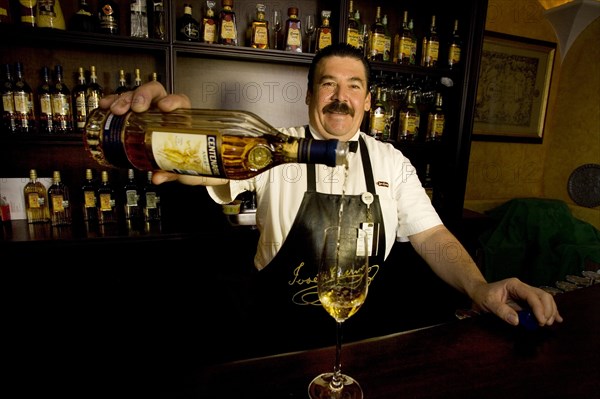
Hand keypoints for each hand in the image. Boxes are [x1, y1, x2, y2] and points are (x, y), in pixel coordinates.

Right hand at [99, 81, 228, 186]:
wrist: (183, 164)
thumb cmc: (188, 161)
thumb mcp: (183, 168)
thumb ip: (173, 172)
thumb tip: (158, 177)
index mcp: (182, 119)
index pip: (180, 101)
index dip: (172, 101)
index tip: (165, 107)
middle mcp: (164, 111)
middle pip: (155, 92)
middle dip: (143, 96)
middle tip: (135, 107)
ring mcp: (148, 111)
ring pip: (137, 96)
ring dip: (124, 99)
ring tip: (116, 109)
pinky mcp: (133, 116)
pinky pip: (123, 104)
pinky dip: (113, 103)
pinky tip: (106, 106)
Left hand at [471, 277, 562, 326]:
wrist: (480, 292)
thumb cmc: (483, 296)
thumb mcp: (489, 303)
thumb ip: (501, 311)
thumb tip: (516, 321)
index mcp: (515, 285)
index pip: (532, 295)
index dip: (539, 308)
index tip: (541, 321)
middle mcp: (523, 287)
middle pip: (543, 295)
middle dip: (547, 309)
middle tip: (545, 323)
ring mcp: (526, 293)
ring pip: (545, 299)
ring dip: (550, 311)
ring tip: (548, 323)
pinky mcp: (527, 301)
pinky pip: (542, 304)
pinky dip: (550, 311)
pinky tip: (557, 319)